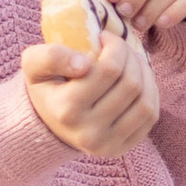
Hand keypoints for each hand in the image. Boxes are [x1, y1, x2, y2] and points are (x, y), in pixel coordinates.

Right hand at [23, 22, 162, 158]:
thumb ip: (50, 57)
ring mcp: (107, 145)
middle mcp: (88, 133)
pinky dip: (151, 92)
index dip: (115, 46)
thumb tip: (84, 64)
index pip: (109, 70)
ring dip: (145, 73)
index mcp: (67, 110)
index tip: (105, 37)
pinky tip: (140, 80)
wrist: (49, 124)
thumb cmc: (47, 87)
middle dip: (131, 57)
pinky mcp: (123, 149)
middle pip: (130, 84)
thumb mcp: (34, 66)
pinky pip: (150, 116)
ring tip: (133, 61)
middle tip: (121, 48)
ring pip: (144, 101)